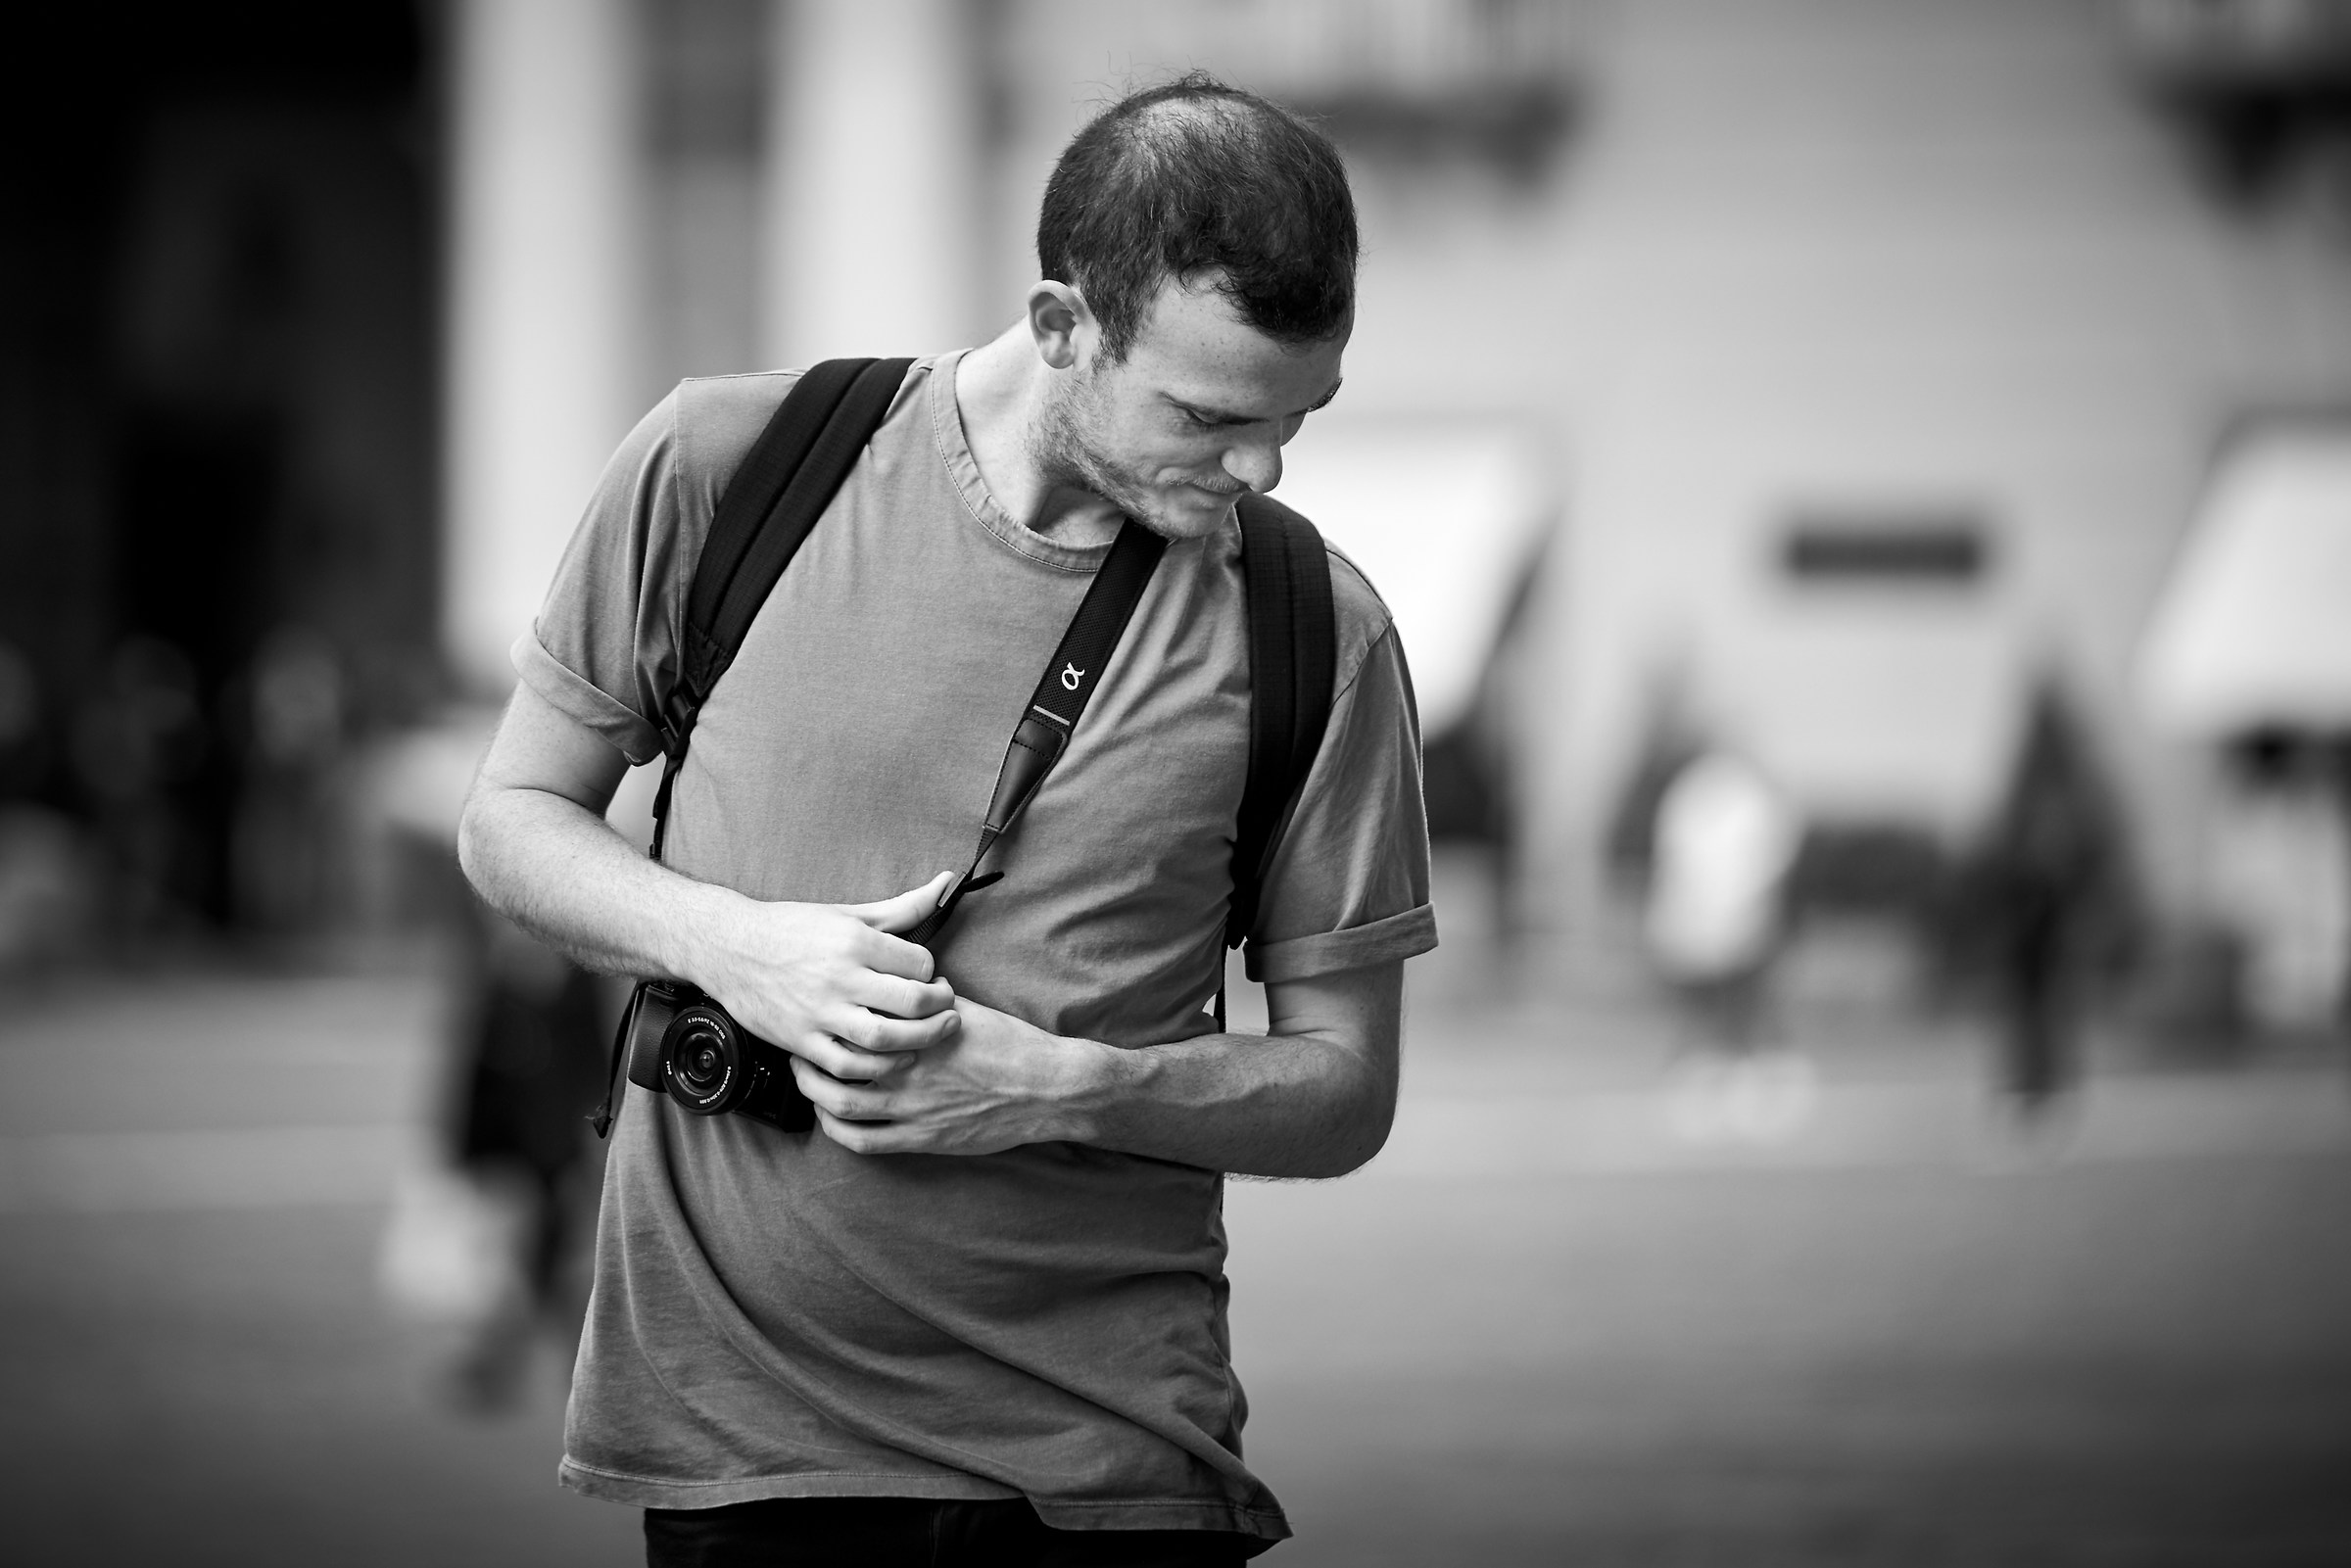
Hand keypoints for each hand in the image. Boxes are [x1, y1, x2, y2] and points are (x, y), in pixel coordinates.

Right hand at [692, 872, 961, 1082]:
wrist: (729, 948)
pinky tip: (891, 1060)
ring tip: (930, 1036)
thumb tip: (946, 882)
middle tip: (948, 1010)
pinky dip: (876, 1069)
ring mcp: (818, 1012)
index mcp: (854, 941)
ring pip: (883, 1038)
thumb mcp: (849, 913)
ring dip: (919, 1042)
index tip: (931, 978)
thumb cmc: (793, 928)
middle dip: (940, 1009)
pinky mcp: (800, 1041)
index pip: (918, 963)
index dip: (933, 973)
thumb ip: (903, 907)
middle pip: (910, 1002)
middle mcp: (839, 977)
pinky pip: (846, 1066)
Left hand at [790, 994, 1100, 1156]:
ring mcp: (912, 1108)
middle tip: (798, 1044)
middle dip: (809, 1055)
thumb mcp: (965, 1007)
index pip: (855, 1022)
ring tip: (807, 1080)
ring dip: (815, 1093)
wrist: (1044, 1088)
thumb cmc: (1009, 1044)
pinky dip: (838, 1130)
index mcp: (916, 1032)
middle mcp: (907, 1070)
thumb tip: (904, 975)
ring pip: (841, 1104)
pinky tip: (831, 1118)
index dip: (829, 1016)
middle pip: (837, 1062)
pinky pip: (863, 1141)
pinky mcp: (920, 1139)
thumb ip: (926, 996)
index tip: (816, 1008)